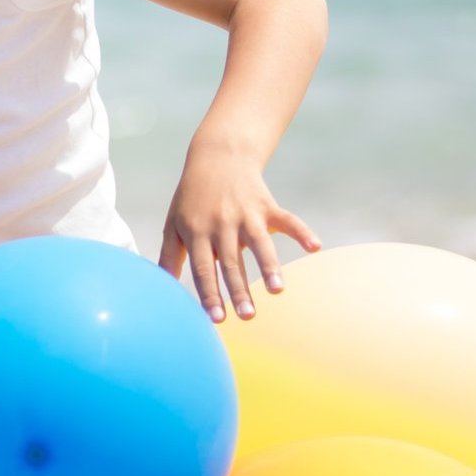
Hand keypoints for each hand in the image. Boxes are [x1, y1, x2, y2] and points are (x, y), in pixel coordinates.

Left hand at [158, 149, 318, 322]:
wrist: (218, 156)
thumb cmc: (192, 198)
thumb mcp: (174, 223)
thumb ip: (169, 257)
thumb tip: (161, 289)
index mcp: (197, 231)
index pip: (202, 268)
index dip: (209, 293)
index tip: (216, 318)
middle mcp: (222, 224)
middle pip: (231, 262)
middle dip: (239, 290)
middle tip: (247, 317)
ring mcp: (246, 214)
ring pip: (259, 243)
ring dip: (269, 266)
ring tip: (277, 290)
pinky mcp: (267, 206)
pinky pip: (287, 219)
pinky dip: (301, 231)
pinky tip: (315, 246)